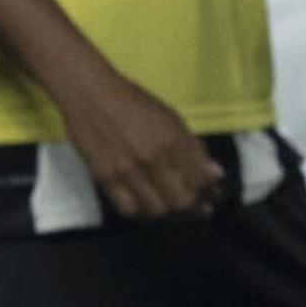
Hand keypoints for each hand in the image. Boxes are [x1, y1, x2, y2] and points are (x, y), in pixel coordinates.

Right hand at [58, 66, 223, 219]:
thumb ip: (193, 148)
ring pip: (156, 210)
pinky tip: (144, 204)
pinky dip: (141, 212)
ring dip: (167, 212)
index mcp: (173, 140)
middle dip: (192, 206)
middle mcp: (152, 158)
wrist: (90, 94)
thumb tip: (215, 175)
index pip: (200, 180)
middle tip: (194, 204)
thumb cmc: (134, 102)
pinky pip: (128, 209)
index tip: (211, 194)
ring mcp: (127, 171)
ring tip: (169, 204)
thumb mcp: (171, 118)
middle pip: (181, 201)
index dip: (209, 192)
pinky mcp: (105, 178)